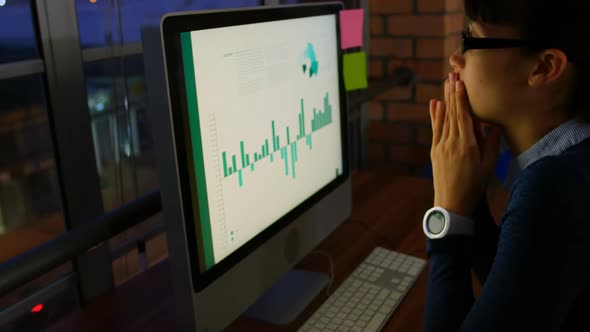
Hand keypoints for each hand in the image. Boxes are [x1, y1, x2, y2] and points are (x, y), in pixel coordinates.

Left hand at [429, 73, 502, 216]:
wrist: (452, 203)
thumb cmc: (474, 186)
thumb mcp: (489, 166)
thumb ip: (491, 143)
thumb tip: (494, 123)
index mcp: (467, 145)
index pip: (463, 116)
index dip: (461, 98)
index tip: (460, 83)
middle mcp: (451, 143)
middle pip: (452, 113)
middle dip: (452, 93)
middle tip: (452, 75)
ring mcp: (441, 146)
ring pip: (443, 119)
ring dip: (444, 100)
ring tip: (445, 84)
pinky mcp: (435, 151)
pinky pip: (435, 129)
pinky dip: (435, 115)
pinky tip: (435, 104)